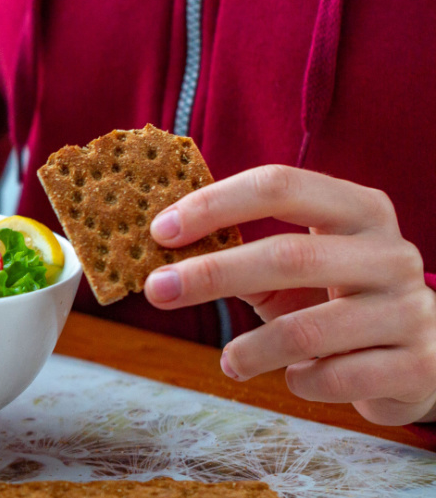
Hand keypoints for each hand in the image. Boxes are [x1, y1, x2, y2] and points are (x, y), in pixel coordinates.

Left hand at [143, 164, 435, 425]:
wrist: (424, 356)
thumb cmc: (339, 299)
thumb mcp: (298, 263)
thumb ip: (241, 247)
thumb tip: (159, 241)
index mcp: (359, 210)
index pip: (280, 186)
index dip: (214, 204)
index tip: (161, 231)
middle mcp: (390, 253)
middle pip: (287, 256)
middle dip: (211, 274)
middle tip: (158, 291)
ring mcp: (408, 310)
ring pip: (308, 331)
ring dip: (250, 348)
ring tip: (228, 360)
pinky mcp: (414, 366)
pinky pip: (334, 378)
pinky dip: (300, 382)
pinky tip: (294, 378)